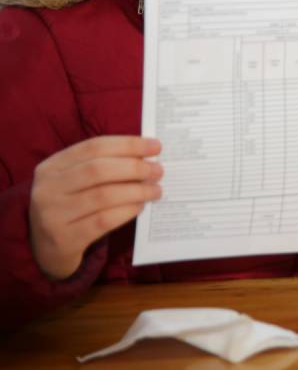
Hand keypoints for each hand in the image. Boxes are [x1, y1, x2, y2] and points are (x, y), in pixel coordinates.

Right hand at [28, 136, 162, 280]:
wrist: (45, 248)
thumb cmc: (71, 205)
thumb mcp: (75, 181)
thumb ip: (103, 165)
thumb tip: (147, 154)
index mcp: (52, 167)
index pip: (94, 147)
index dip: (128, 144)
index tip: (156, 146)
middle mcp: (48, 188)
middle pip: (98, 169)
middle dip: (134, 167)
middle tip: (158, 170)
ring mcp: (53, 215)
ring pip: (103, 196)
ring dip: (136, 191)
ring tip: (155, 190)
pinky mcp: (64, 238)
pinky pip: (103, 220)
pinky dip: (126, 211)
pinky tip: (140, 207)